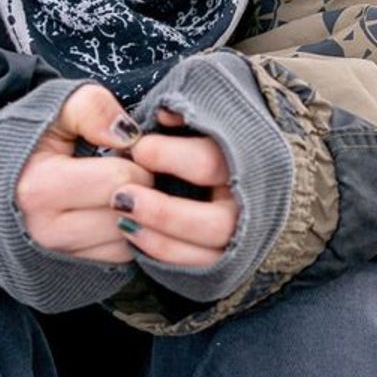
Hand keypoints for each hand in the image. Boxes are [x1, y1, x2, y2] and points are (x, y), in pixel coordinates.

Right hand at [15, 83, 152, 263]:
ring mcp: (58, 259)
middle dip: (140, 190)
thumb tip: (128, 134)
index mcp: (39, 190)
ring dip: (135, 217)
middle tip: (128, 172)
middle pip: (128, 215)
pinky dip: (124, 238)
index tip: (126, 151)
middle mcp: (47, 233)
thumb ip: (90, 108)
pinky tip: (110, 215)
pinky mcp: (69, 275)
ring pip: (128, 243)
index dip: (135, 159)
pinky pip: (120, 260)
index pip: (121, 179)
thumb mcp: (52, 110)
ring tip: (117, 193)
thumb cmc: (25, 145)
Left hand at [121, 105, 239, 269]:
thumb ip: (188, 110)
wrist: (244, 164)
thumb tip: (165, 115)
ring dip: (162, 237)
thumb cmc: (216, 133)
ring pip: (208, 253)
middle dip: (166, 213)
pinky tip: (134, 234)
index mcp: (253, 158)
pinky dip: (166, 253)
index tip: (139, 148)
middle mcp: (254, 202)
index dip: (172, 156)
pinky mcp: (229, 256)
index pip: (213, 164)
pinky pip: (200, 266)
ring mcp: (245, 234)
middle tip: (122, 196)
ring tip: (123, 217)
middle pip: (219, 222)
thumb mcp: (208, 111)